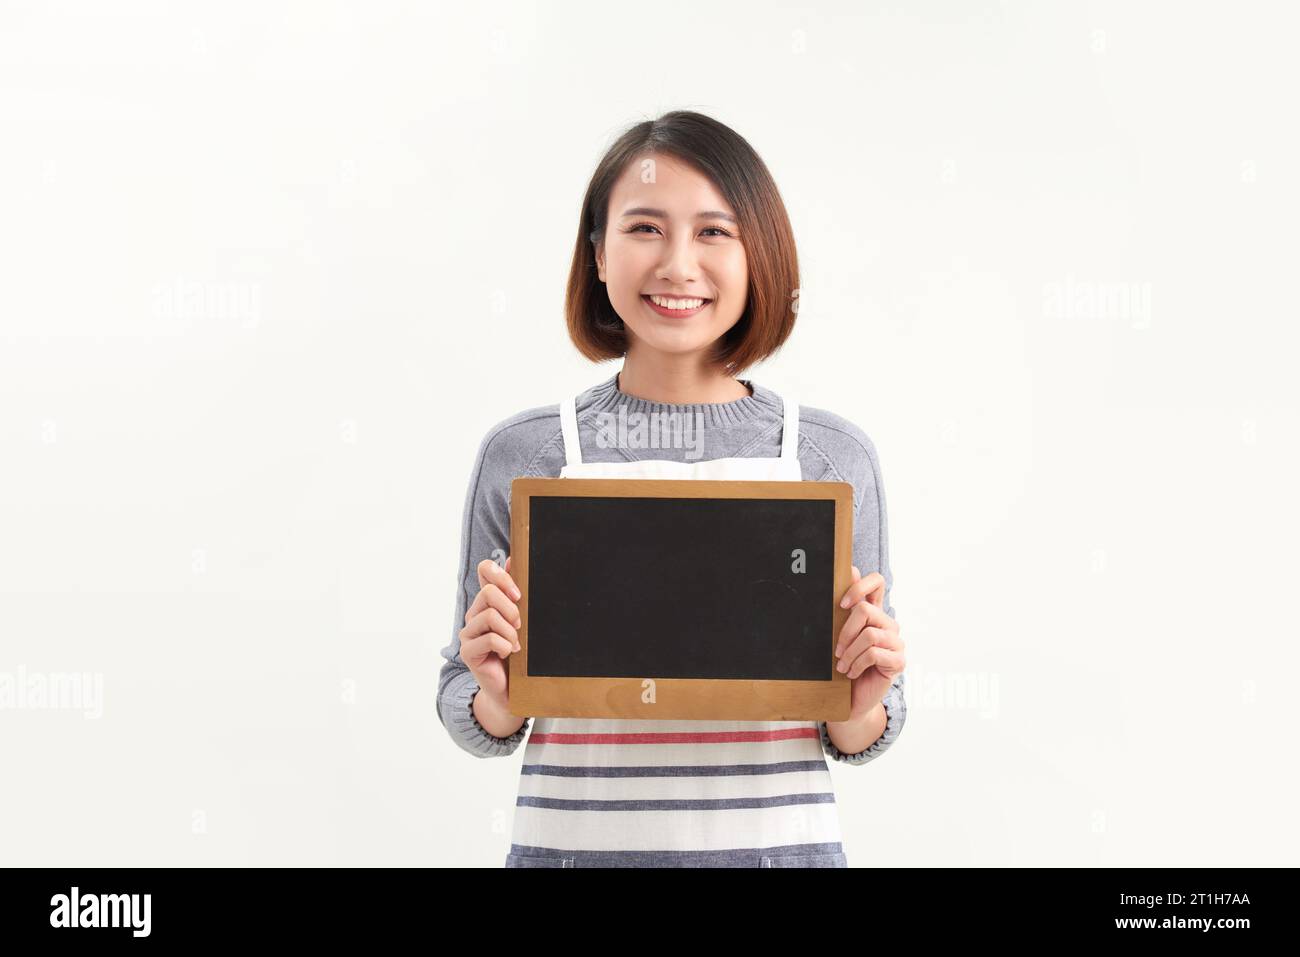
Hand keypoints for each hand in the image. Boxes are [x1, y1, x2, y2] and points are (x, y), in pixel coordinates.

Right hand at [458, 556, 521, 704]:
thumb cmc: (517, 653)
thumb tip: (514, 559)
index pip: (484, 570)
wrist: (511, 687)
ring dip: (510, 631)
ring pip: (489, 615)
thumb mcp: (521, 621)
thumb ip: (515, 594)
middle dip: (511, 609)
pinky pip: (489, 638)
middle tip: (520, 626)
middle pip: (489, 593)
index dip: (501, 574)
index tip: (518, 594)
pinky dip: (505, 646)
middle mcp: (474, 613)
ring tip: (515, 645)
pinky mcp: (467, 651)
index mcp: (487, 602)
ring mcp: (468, 632)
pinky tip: (508, 654)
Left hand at [835, 565, 904, 720]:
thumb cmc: (843, 665)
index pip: (877, 582)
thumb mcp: (839, 636)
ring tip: (841, 666)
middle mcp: (887, 624)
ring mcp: (896, 642)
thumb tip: (850, 570)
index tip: (841, 604)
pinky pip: (873, 653)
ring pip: (869, 634)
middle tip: (836, 650)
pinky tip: (851, 673)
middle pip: (866, 610)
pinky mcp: (899, 661)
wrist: (851, 699)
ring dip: (849, 652)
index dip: (860, 586)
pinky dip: (856, 664)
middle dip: (845, 631)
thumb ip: (844, 608)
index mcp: (874, 613)